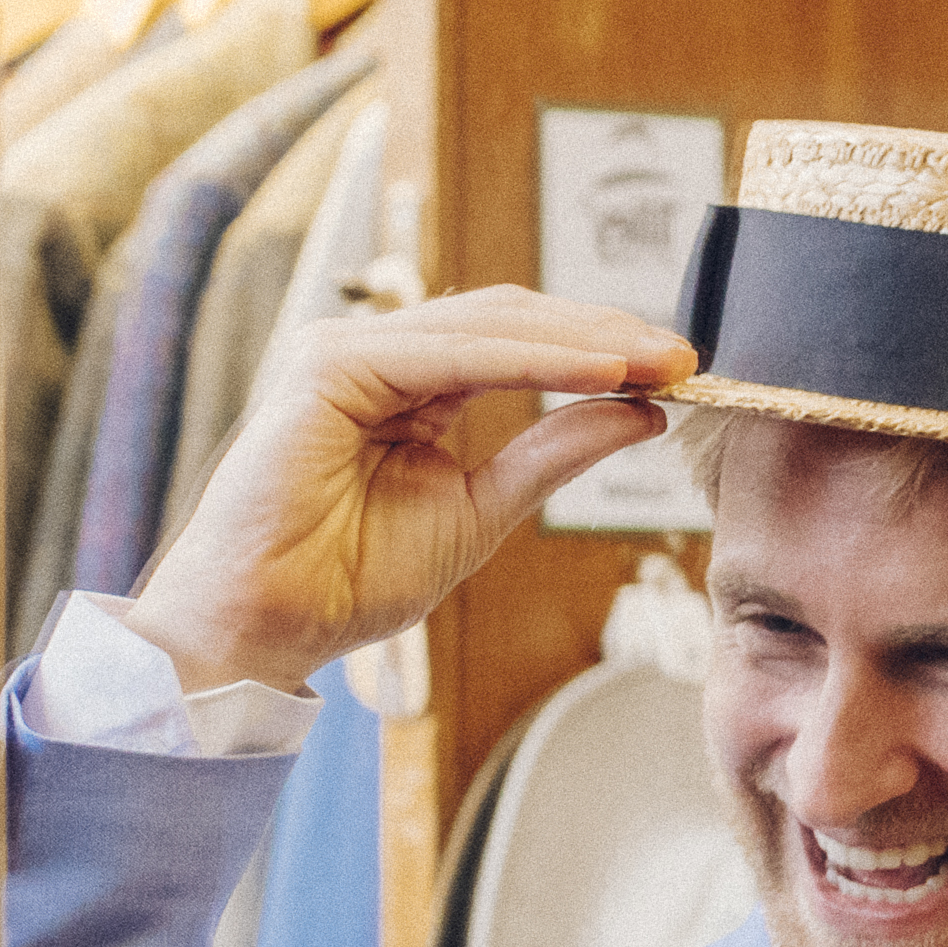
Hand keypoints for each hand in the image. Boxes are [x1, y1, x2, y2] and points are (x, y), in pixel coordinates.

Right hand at [111, 292, 697, 702]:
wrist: (262, 627)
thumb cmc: (345, 582)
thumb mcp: (479, 513)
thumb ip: (550, 456)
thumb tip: (640, 412)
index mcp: (404, 385)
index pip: (516, 344)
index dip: (601, 350)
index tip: (679, 374)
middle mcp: (373, 356)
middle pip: (511, 319)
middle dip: (606, 332)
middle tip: (685, 357)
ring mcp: (345, 353)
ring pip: (489, 324)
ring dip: (583, 337)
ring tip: (657, 359)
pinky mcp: (329, 368)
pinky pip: (452, 351)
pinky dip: (534, 358)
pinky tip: (598, 369)